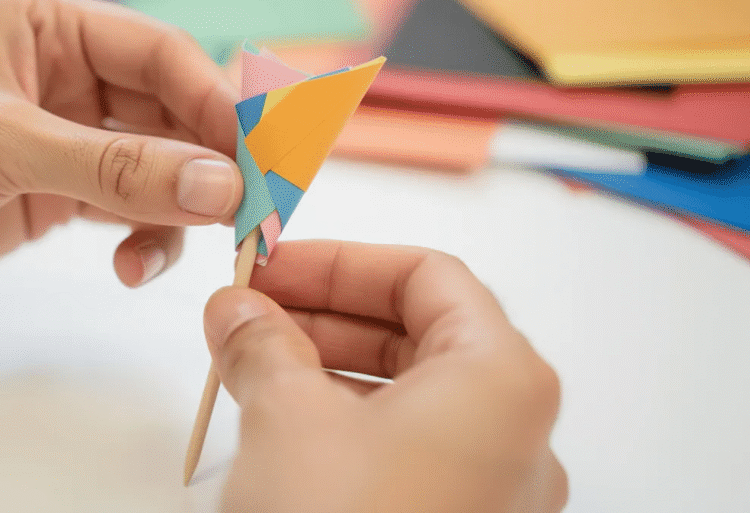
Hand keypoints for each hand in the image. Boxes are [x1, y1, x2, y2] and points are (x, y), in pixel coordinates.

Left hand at [0, 0, 241, 327]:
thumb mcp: (4, 143)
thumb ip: (117, 168)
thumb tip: (223, 186)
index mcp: (50, 27)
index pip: (160, 54)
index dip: (214, 102)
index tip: (257, 156)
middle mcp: (65, 77)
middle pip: (169, 113)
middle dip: (205, 164)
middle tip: (244, 214)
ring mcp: (64, 140)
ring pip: (156, 169)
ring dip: (176, 210)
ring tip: (180, 245)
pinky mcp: (56, 197)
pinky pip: (127, 212)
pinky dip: (143, 239)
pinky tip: (131, 267)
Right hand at [203, 241, 566, 512]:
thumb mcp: (285, 418)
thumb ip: (261, 343)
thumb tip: (236, 309)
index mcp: (500, 380)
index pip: (429, 275)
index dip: (343, 262)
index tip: (274, 266)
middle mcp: (513, 432)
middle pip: (419, 333)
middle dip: (323, 314)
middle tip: (249, 310)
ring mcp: (489, 489)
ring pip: (407, 394)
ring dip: (324, 366)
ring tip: (248, 363)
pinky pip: (402, 449)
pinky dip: (342, 421)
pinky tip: (279, 423)